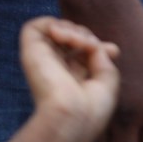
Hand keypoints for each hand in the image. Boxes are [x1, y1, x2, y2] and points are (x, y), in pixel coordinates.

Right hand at [19, 17, 118, 141]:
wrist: (72, 117)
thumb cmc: (90, 109)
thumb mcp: (107, 81)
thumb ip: (102, 57)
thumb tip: (95, 43)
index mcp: (70, 79)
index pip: (81, 52)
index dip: (96, 44)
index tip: (113, 51)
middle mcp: (54, 69)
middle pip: (70, 37)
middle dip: (86, 35)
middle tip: (93, 47)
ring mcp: (42, 60)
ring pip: (54, 29)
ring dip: (73, 29)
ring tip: (80, 43)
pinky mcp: (30, 52)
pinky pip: (36, 26)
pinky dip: (55, 24)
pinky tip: (66, 38)